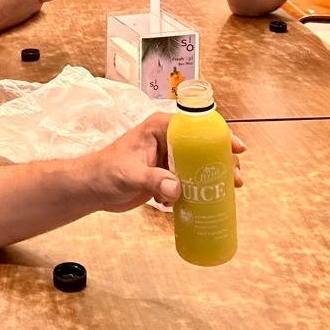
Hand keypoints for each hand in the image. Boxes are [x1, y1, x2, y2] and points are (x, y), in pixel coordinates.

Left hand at [80, 112, 246, 212]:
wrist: (92, 189)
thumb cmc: (106, 172)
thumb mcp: (130, 174)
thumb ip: (153, 179)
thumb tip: (177, 189)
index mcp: (160, 128)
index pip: (196, 126)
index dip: (219, 135)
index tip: (237, 148)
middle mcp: (167, 140)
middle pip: (203, 146)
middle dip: (222, 161)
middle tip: (237, 179)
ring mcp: (168, 158)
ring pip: (198, 165)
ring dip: (213, 178)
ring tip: (229, 192)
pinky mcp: (166, 175)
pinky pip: (189, 180)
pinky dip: (197, 191)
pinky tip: (202, 203)